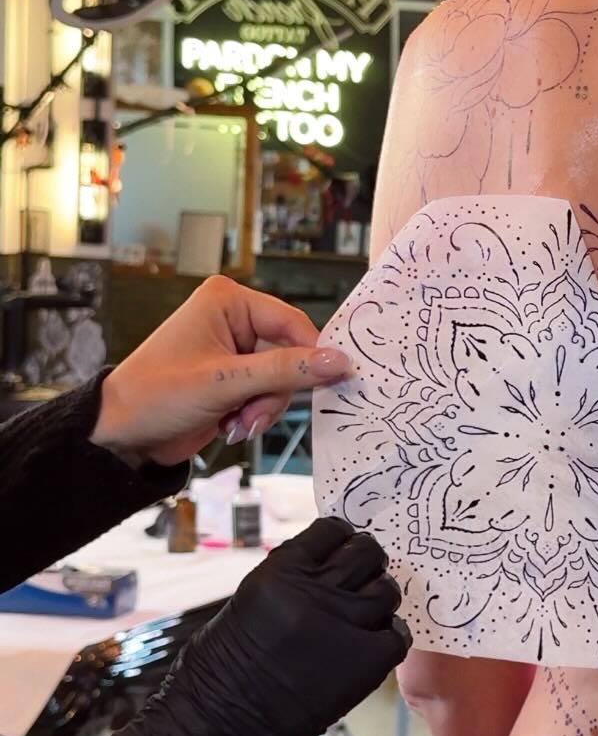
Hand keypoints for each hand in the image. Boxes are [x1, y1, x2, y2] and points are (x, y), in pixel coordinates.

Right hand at [84, 519, 410, 735]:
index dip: (341, 539)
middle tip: (362, 580)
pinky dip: (389, 638)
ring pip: (387, 591)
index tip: (344, 550)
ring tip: (365, 618)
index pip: (332, 530)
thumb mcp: (250, 603)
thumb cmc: (219, 671)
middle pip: (367, 553)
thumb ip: (290, 582)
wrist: (217, 728)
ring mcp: (344, 625)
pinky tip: (372, 648)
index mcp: (280, 571)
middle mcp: (315, 591)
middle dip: (367, 563)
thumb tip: (324, 568)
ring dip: (379, 601)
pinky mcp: (366, 662)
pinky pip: (398, 635)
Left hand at [92, 275, 352, 465]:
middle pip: (289, 355)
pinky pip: (267, 395)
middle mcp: (233, 320)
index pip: (291, 322)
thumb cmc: (155, 395)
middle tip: (252, 413)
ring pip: (281, 380)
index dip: (312, 354)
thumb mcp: (226, 383)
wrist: (121, 434)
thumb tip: (337, 362)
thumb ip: (285, 370)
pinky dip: (255, 414)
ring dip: (264, 407)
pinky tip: (231, 424)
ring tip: (237, 422)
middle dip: (274, 392)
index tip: (333, 379)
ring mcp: (233, 351)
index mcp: (228, 301)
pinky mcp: (233, 379)